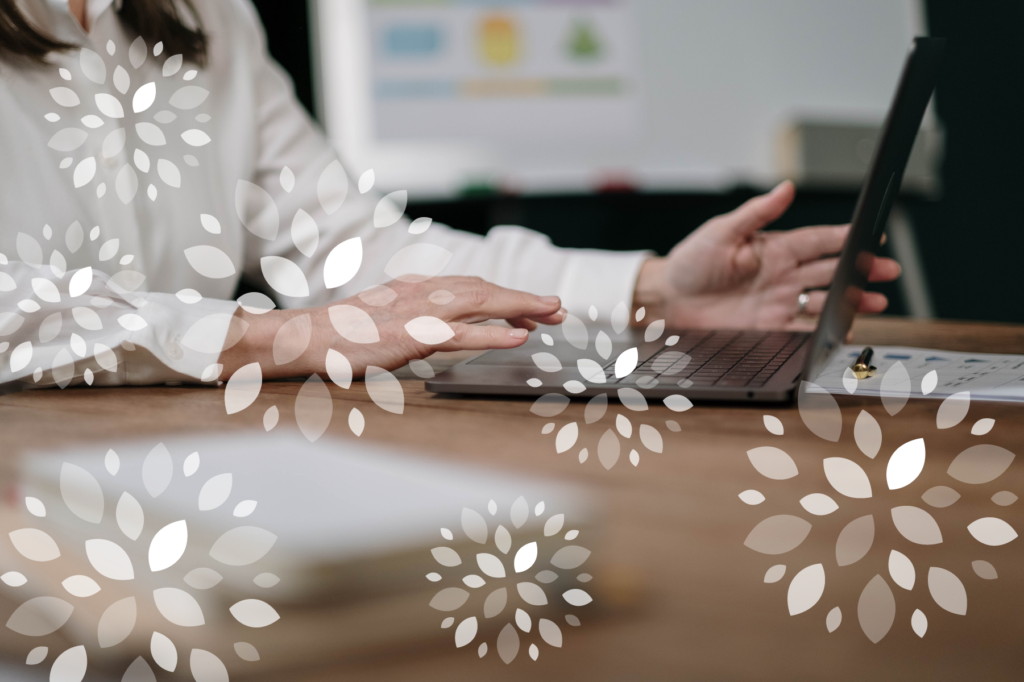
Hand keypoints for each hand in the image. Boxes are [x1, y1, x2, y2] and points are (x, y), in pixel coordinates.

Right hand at [219, 277, 564, 380]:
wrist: (307, 338)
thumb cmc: (340, 336)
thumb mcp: (384, 320)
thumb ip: (414, 320)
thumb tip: (442, 329)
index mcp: (417, 288)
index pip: (472, 286)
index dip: (506, 295)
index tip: (533, 307)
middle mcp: (423, 292)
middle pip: (485, 289)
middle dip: (524, 298)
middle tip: (558, 309)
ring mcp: (418, 311)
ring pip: (481, 302)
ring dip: (521, 307)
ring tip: (551, 315)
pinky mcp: (413, 334)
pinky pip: (462, 332)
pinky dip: (494, 333)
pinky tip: (519, 336)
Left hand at [633, 181, 901, 330]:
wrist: (667, 299)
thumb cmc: (690, 261)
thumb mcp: (721, 231)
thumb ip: (755, 212)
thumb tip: (785, 188)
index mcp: (773, 248)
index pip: (817, 240)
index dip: (844, 238)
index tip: (872, 235)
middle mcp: (781, 274)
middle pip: (830, 270)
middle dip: (861, 269)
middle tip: (887, 269)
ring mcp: (777, 301)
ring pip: (823, 299)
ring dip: (850, 299)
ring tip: (876, 300)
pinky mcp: (768, 326)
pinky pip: (803, 328)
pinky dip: (824, 329)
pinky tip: (843, 326)